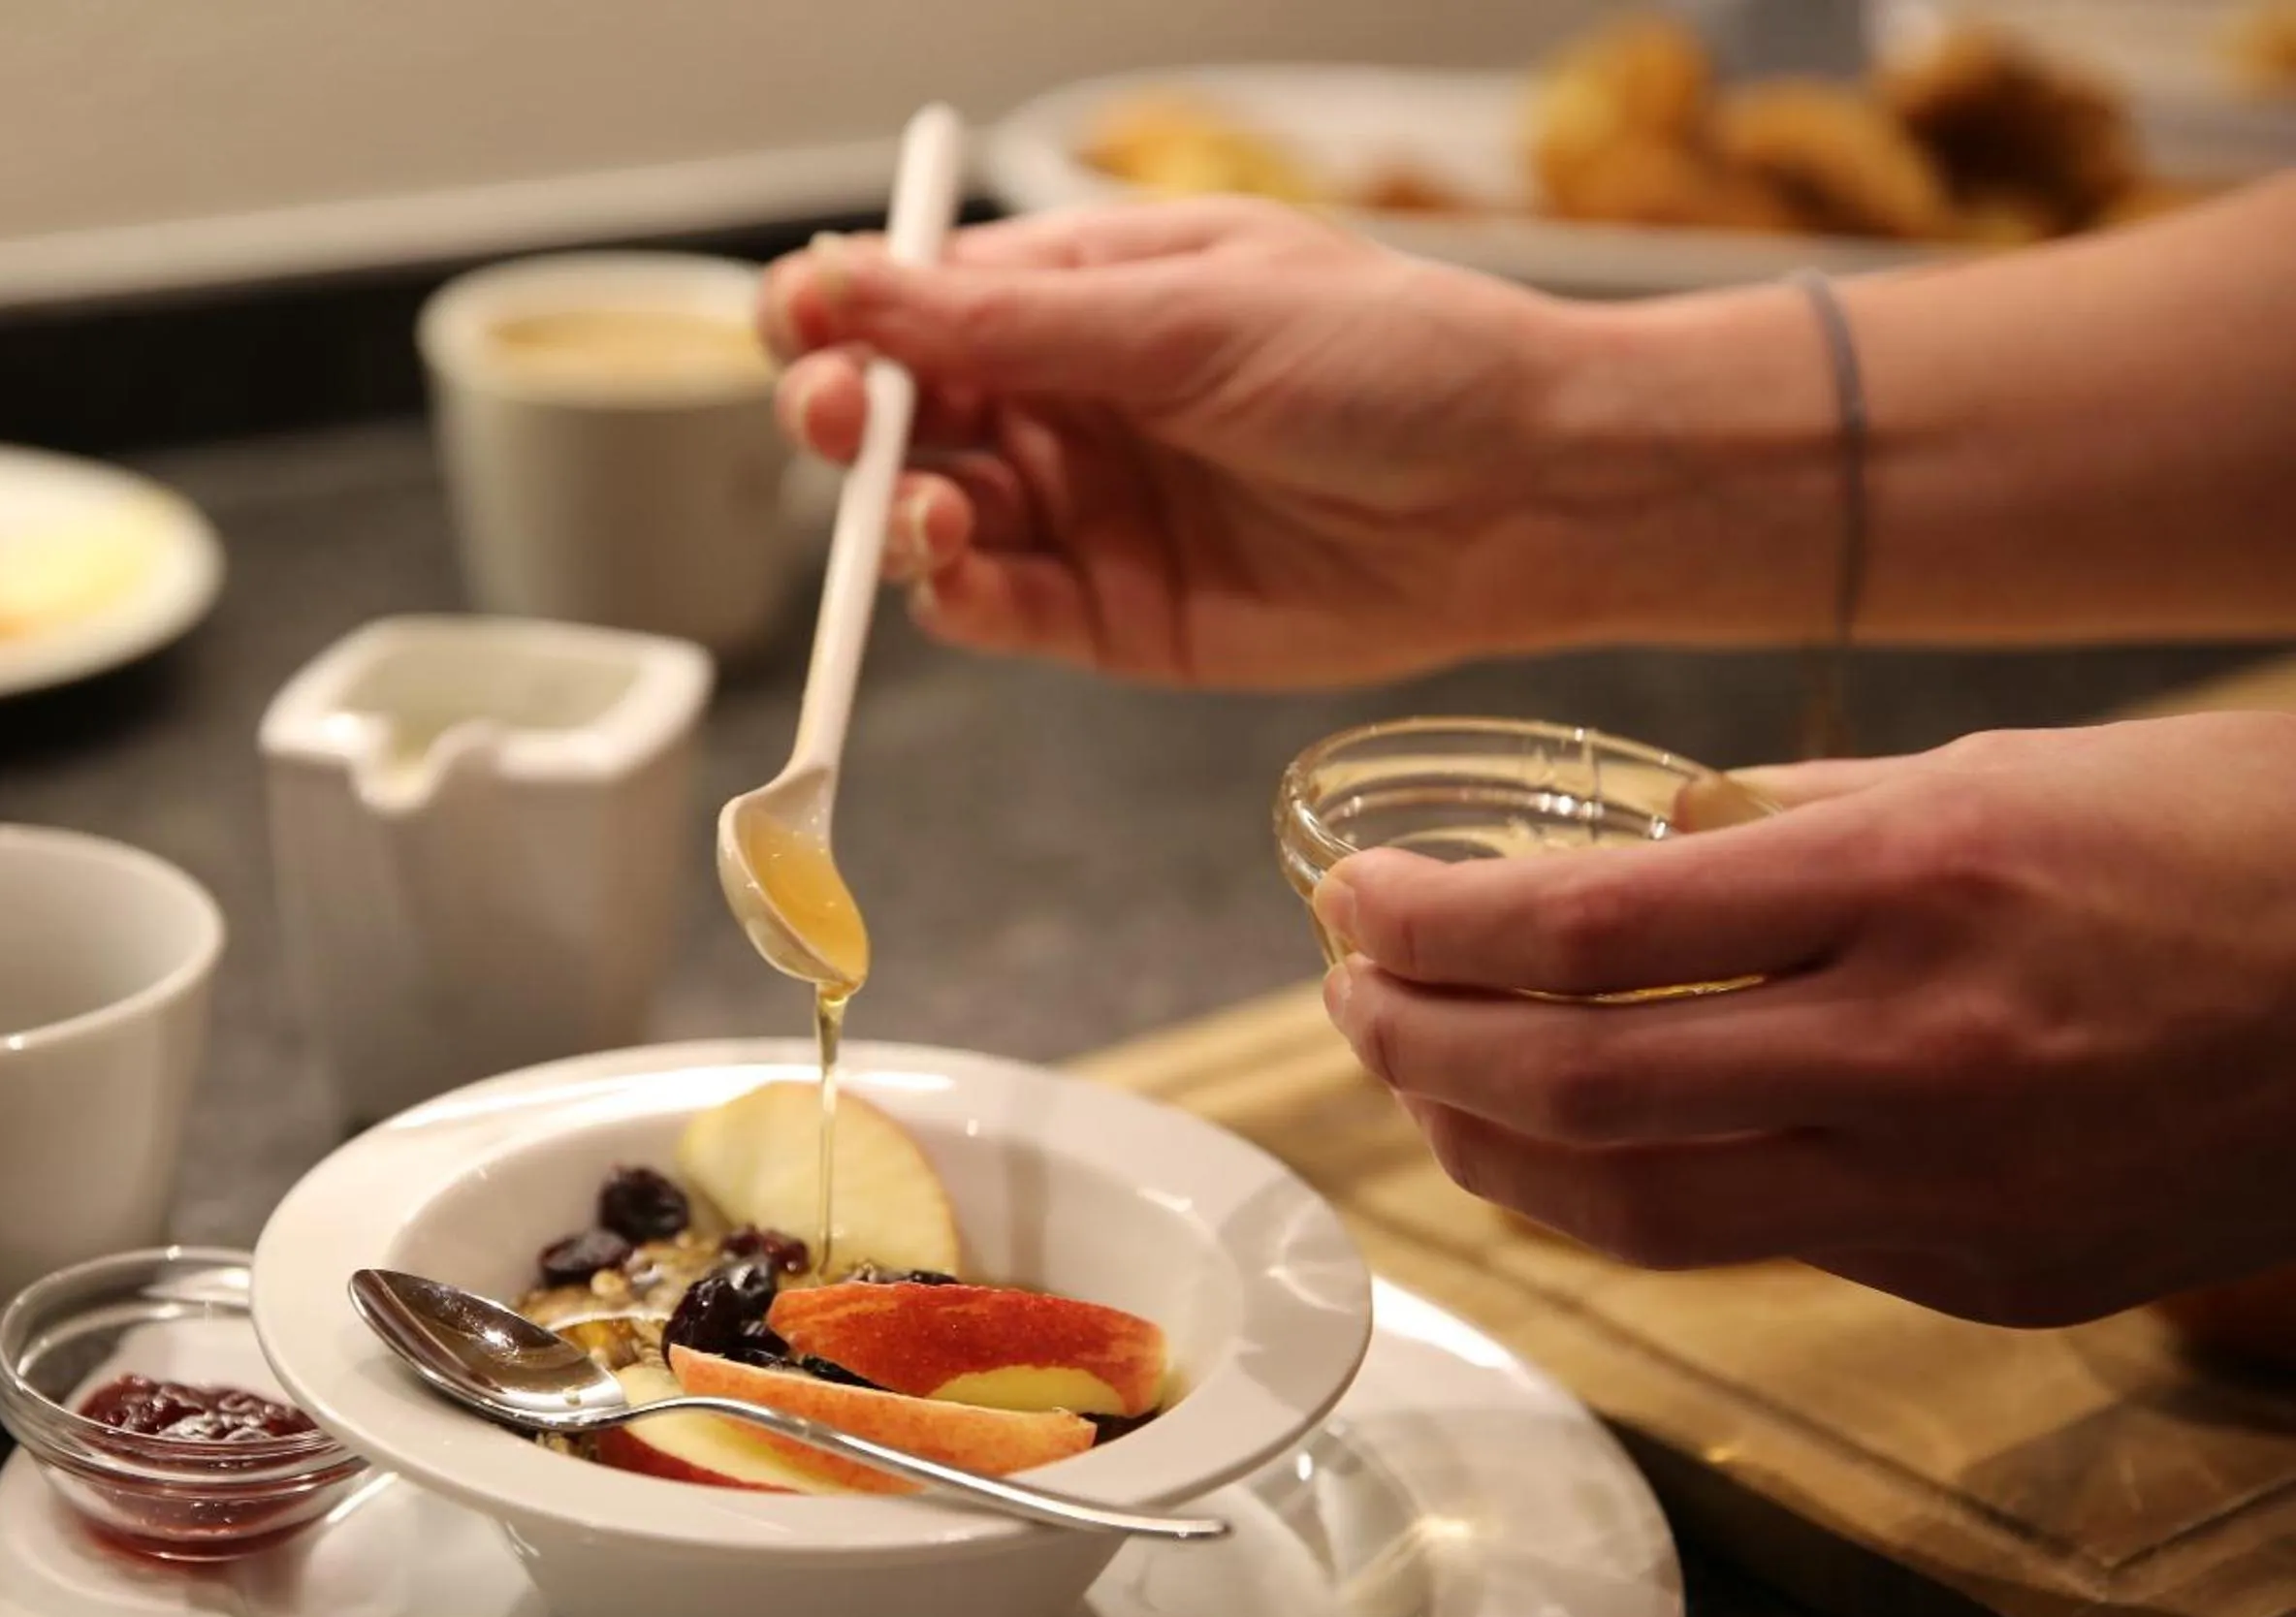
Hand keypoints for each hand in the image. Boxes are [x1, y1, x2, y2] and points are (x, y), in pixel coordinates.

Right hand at [758, 198, 1596, 688]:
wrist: (1525, 494)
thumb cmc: (1390, 361)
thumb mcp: (1187, 314)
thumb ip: (1008, 323)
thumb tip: (845, 283)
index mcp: (1077, 300)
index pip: (910, 303)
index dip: (839, 315)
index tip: (806, 327)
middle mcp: (1065, 406)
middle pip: (897, 417)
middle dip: (846, 419)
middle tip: (843, 426)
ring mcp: (1086, 515)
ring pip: (930, 520)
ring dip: (897, 515)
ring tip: (927, 511)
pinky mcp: (1117, 621)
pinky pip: (998, 611)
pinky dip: (956, 598)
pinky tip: (954, 573)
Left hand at [1308, 712, 2295, 1325]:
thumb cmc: (2218, 838)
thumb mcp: (1992, 768)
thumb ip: (1786, 825)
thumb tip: (1615, 865)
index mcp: (1918, 880)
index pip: (1585, 927)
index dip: (1430, 928)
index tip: (1353, 903)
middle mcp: (1922, 1050)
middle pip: (1573, 1089)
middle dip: (1415, 1049)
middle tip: (1349, 998)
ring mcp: (1957, 1189)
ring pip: (1634, 1207)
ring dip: (1486, 1149)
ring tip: (1421, 1083)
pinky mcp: (1990, 1276)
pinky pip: (1755, 1246)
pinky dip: (1626, 1198)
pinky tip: (1571, 1145)